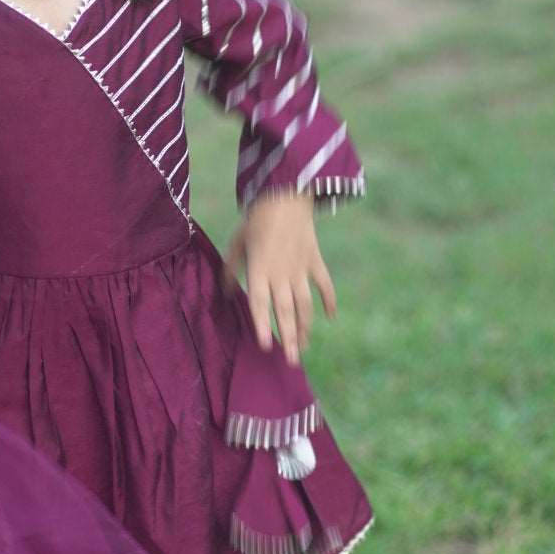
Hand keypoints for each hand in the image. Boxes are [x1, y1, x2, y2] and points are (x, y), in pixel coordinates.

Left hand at [220, 191, 336, 365]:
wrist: (286, 191)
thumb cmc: (256, 217)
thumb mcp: (237, 241)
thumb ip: (231, 268)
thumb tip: (224, 291)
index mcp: (260, 268)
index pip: (259, 303)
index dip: (262, 325)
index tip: (265, 346)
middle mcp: (281, 272)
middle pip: (286, 311)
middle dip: (289, 338)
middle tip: (292, 362)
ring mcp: (301, 267)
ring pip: (306, 304)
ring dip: (305, 327)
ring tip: (303, 347)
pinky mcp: (315, 259)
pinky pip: (324, 284)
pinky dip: (329, 300)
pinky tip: (329, 317)